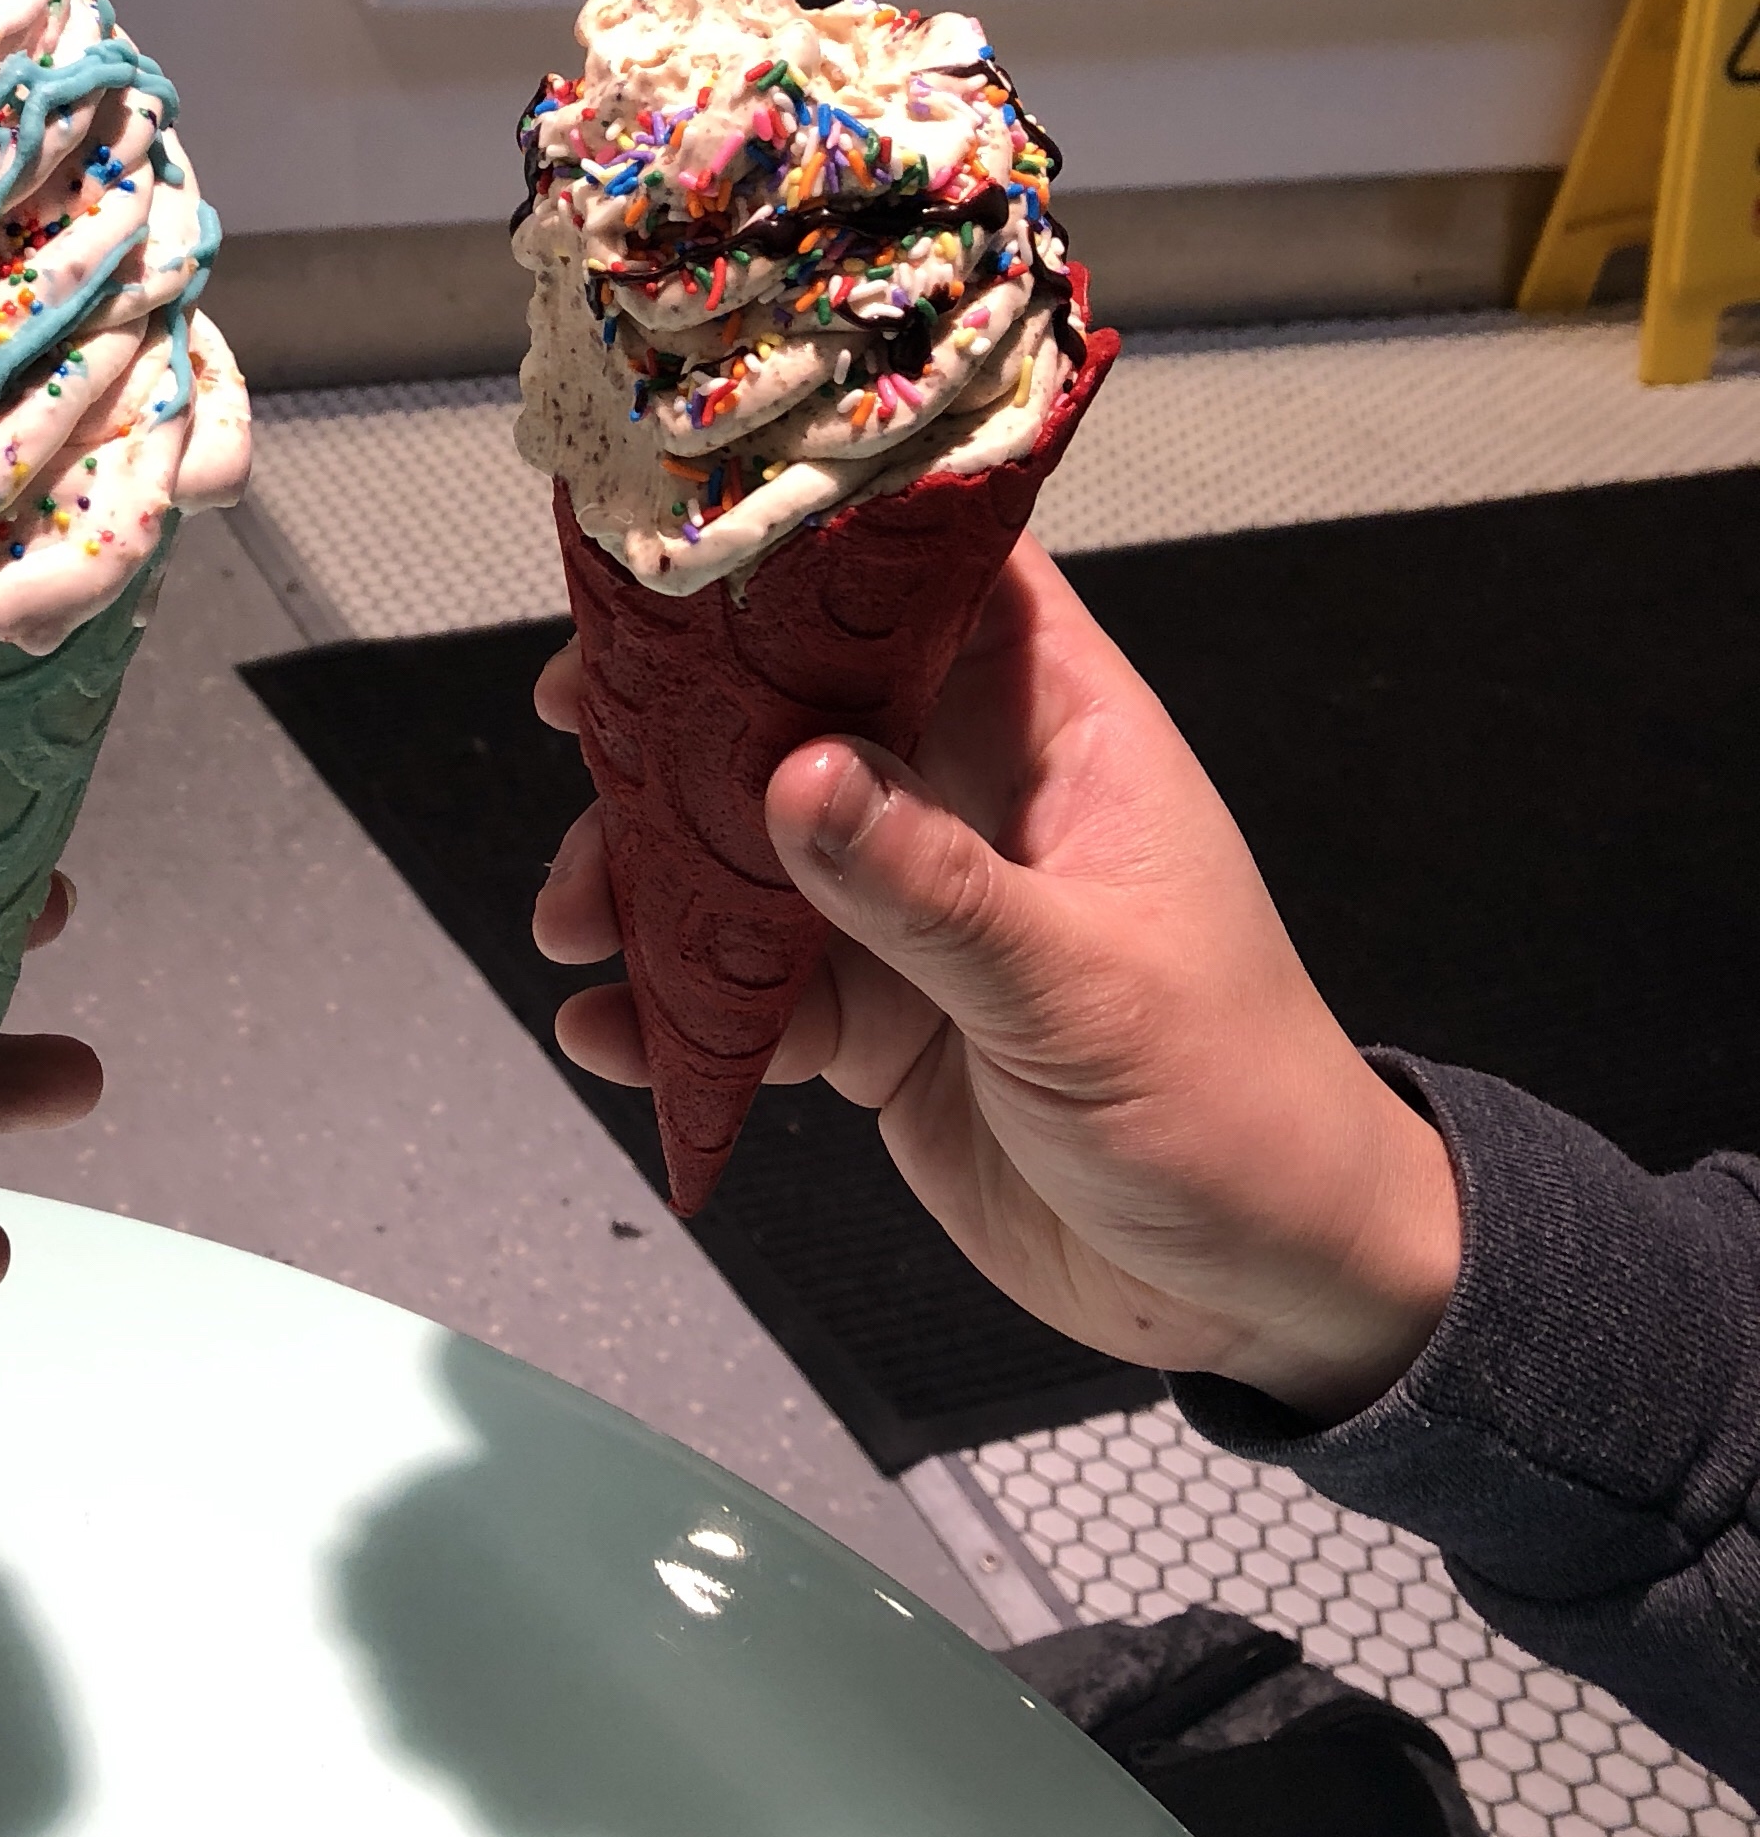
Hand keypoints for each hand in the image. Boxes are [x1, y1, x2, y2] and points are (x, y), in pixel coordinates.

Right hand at [533, 539, 1459, 1424]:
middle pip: (800, 709)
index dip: (813, 546)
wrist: (1263, 1291)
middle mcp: (975, 798)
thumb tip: (797, 779)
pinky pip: (752, 991)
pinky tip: (615, 1033)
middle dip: (677, 729)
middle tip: (571, 737)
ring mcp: (917, 909)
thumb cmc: (1238, 1108)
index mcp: (1058, 733)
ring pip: (749, 852)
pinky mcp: (880, 1018)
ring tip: (572, 926)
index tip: (683, 555)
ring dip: (651, 880)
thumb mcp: (1081, 991)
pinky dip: (676, 1008)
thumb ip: (932, 890)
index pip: (932, 582)